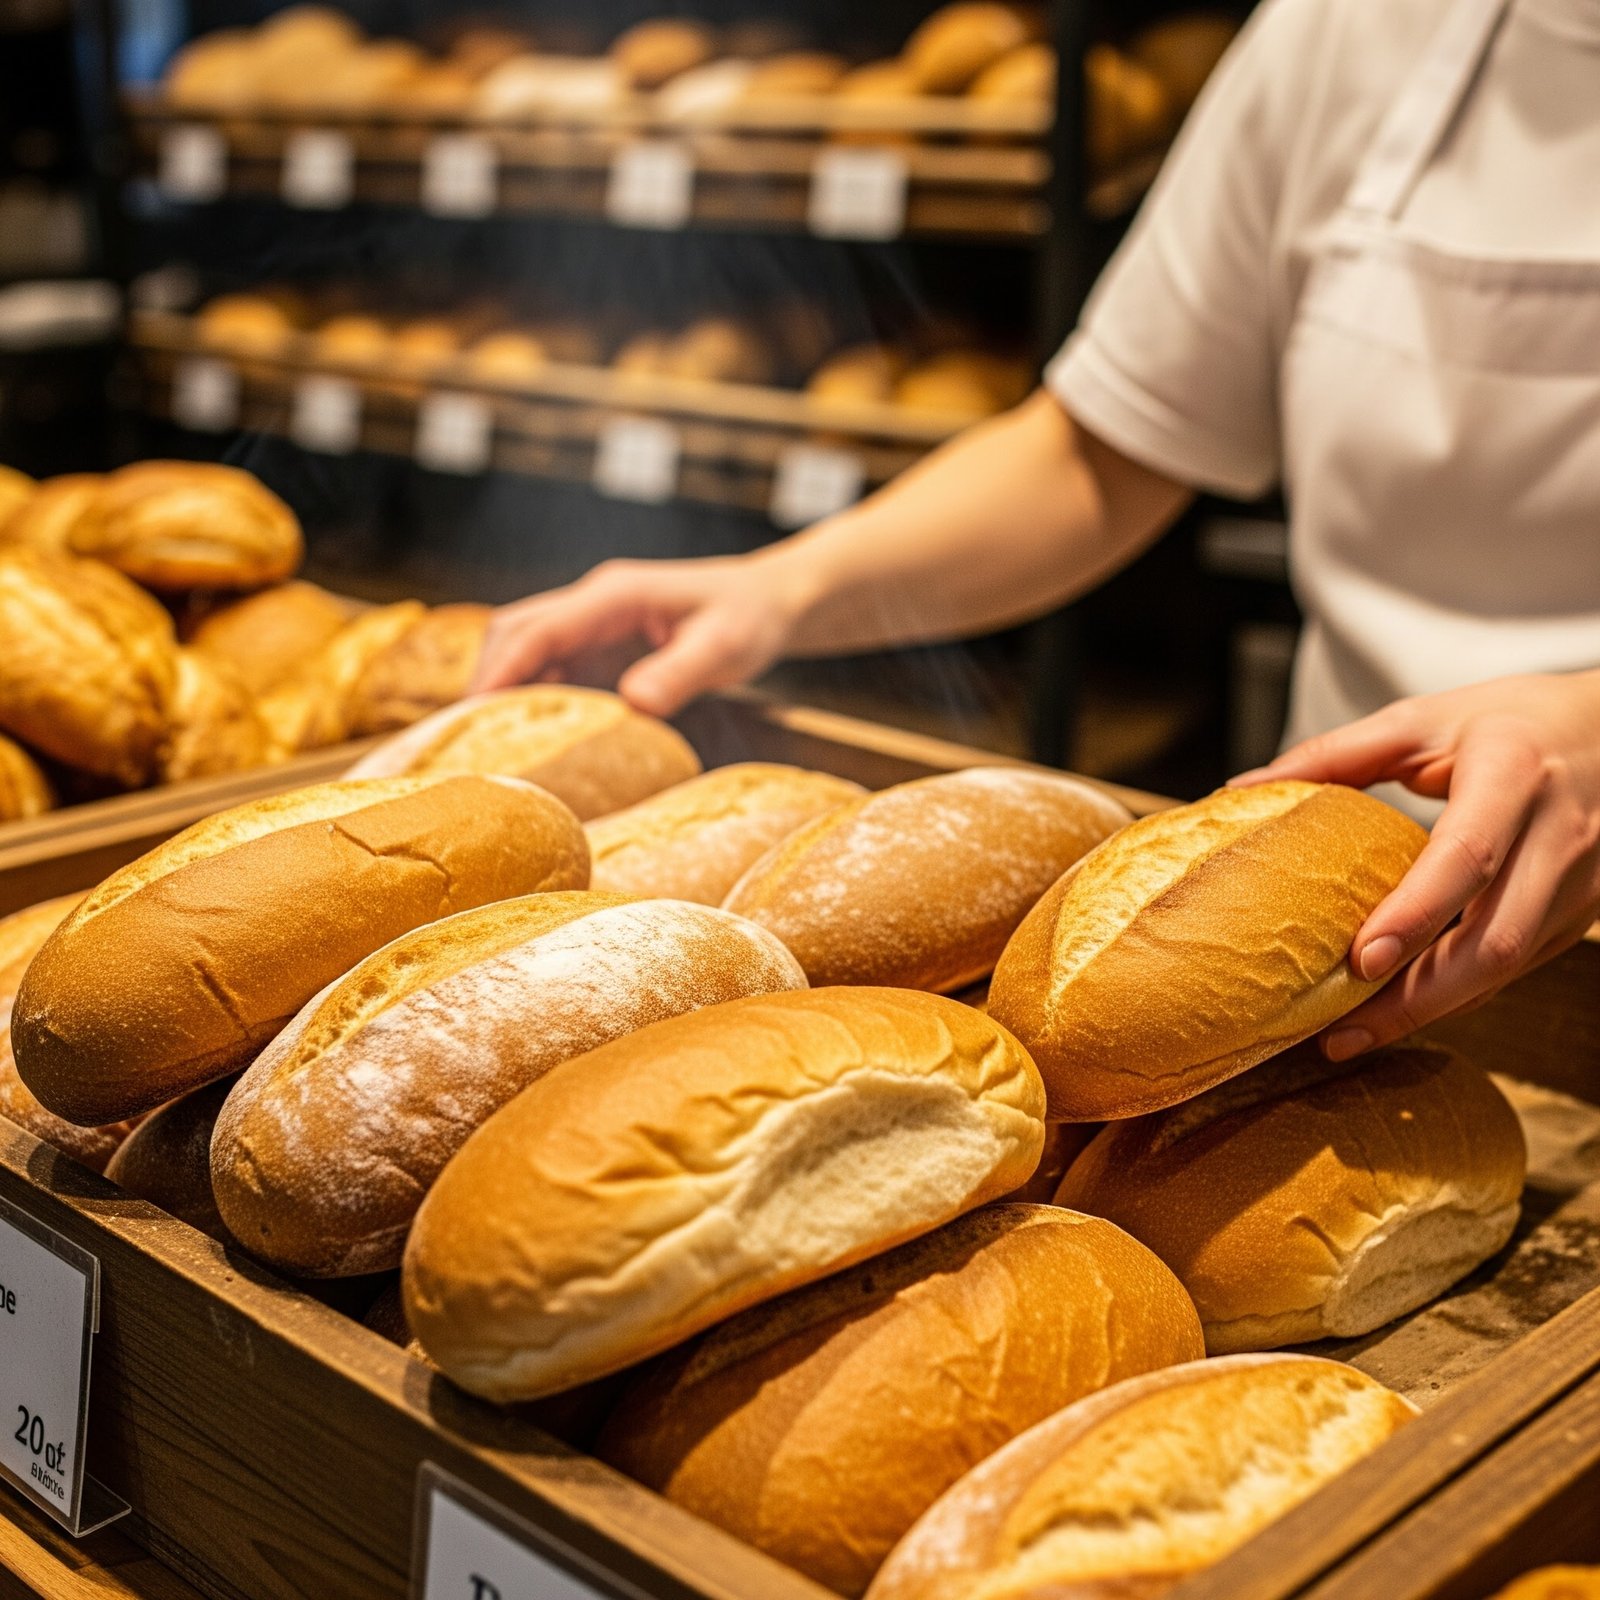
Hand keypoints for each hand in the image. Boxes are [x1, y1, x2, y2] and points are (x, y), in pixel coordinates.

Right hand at [470, 553, 812, 716]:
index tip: (472, 713)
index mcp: (615, 595)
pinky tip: (529, 737)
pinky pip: (552, 665)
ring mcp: (594, 621)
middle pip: (515, 630)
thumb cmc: (751, 619)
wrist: (771, 602)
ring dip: (504, 688)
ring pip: (526, 646)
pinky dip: (532, 695)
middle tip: (465, 739)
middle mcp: (594, 602)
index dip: (502, 670)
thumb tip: (635, 704)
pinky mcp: (601, 643)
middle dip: (485, 678)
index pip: (540, 629)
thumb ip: (680, 673)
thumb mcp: (726, 648)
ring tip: (485, 745)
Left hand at [1232, 671, 1599, 1057]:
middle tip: (1338, 1033)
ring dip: (1430, 1011)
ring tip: (1351, 1038)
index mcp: (1513, 776)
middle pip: (1493, 940)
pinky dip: (1456, 997)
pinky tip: (1400, 1013)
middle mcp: (1559, 837)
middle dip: (1415, 997)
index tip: (1357, 962)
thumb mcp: (1425, 719)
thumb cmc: (1512, 720)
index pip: (1466, 858)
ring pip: (1506, 968)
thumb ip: (1336, 753)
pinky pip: (1515, 970)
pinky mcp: (1581, 915)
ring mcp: (1580, 884)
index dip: (1414, 916)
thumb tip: (1244, 786)